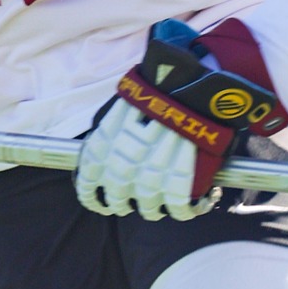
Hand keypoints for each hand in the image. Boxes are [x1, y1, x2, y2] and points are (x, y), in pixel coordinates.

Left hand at [74, 18, 287, 220]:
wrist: (198, 79)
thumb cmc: (163, 87)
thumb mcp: (126, 103)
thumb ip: (112, 132)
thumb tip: (105, 161)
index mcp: (108, 136)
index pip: (89, 176)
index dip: (90, 195)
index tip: (96, 202)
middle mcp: (126, 155)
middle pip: (118, 193)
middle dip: (121, 202)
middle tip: (127, 203)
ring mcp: (154, 167)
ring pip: (147, 202)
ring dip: (152, 208)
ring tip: (157, 206)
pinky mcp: (184, 174)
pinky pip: (179, 205)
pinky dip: (185, 210)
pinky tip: (191, 205)